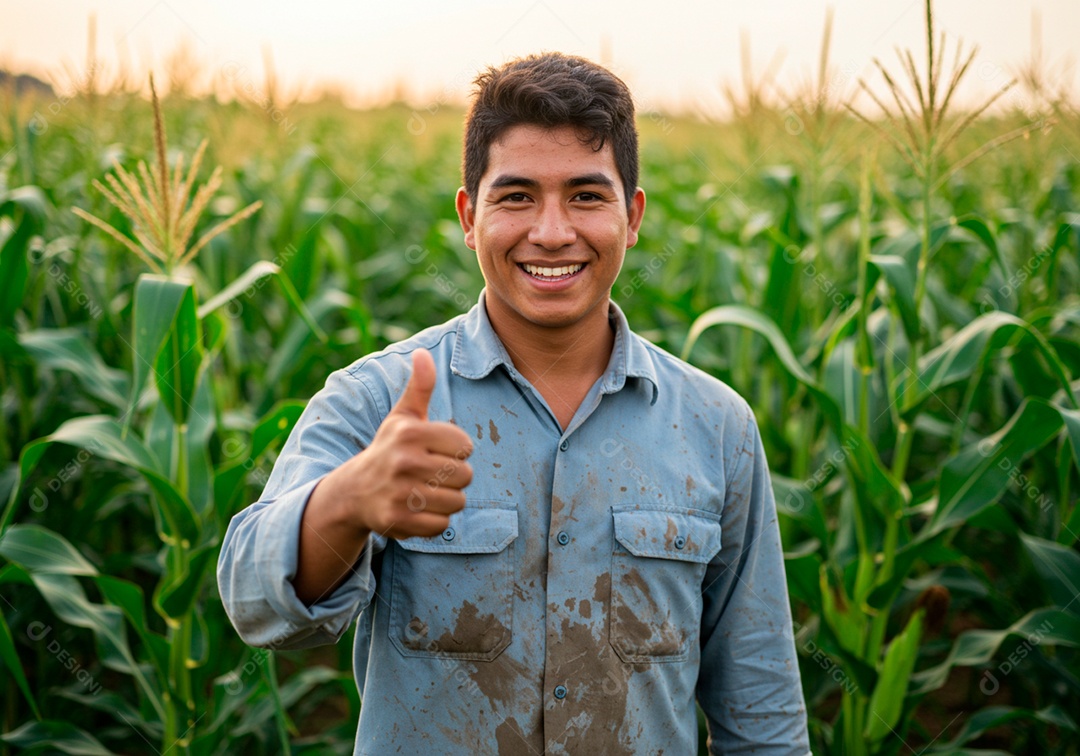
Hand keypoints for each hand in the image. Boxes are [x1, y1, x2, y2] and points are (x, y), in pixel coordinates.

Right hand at [318, 349, 473, 539]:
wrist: (354, 492)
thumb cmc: (389, 449)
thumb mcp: (402, 417)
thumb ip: (419, 387)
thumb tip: (423, 353)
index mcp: (410, 433)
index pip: (466, 445)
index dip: (456, 450)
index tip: (435, 451)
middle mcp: (404, 461)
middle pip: (465, 475)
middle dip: (454, 477)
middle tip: (431, 474)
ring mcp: (400, 492)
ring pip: (457, 502)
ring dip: (447, 500)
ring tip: (425, 491)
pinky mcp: (397, 520)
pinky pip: (442, 526)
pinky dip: (434, 522)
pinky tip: (417, 510)